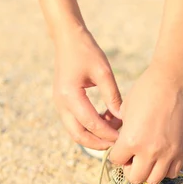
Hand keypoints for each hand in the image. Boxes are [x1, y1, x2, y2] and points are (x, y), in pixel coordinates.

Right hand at [53, 26, 121, 149]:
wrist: (67, 39)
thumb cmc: (86, 51)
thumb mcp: (103, 72)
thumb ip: (112, 96)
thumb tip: (122, 117)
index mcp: (70, 95)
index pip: (91, 123)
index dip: (107, 133)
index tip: (123, 137)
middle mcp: (61, 103)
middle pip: (78, 135)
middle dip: (98, 143)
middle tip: (117, 144)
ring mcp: (59, 104)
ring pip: (75, 132)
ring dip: (93, 137)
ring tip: (113, 133)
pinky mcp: (62, 103)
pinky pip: (74, 123)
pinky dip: (88, 127)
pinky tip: (105, 121)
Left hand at [110, 66, 182, 183]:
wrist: (173, 81)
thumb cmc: (146, 90)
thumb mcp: (126, 110)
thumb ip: (122, 131)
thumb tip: (119, 141)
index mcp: (131, 140)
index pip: (117, 161)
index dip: (117, 153)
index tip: (121, 144)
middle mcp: (149, 151)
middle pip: (135, 177)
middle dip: (130, 168)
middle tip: (133, 155)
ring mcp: (168, 152)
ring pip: (154, 180)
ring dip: (148, 171)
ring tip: (147, 158)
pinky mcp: (182, 150)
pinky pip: (172, 172)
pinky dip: (165, 169)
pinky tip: (162, 156)